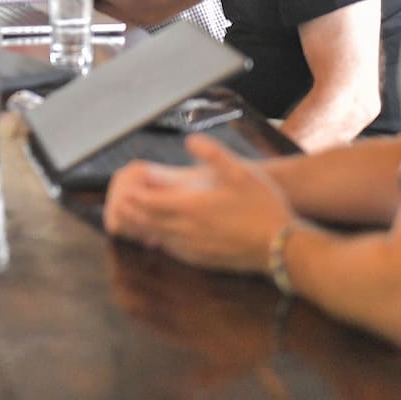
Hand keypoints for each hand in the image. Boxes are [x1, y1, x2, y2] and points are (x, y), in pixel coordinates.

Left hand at [103, 134, 294, 273]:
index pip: (150, 204)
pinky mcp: (203, 261)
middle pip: (148, 223)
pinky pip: (173, 251)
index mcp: (192, 208)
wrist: (283, 247)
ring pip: (158, 238)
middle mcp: (187, 231)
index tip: (122, 191)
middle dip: (131, 214)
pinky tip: (159, 238)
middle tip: (117, 205)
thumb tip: (190, 139)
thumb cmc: (263, 206)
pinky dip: (160, 242)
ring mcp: (194, 249)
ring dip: (142, 229)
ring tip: (130, 220)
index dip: (134, 198)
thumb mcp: (240, 172)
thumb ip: (213, 154)